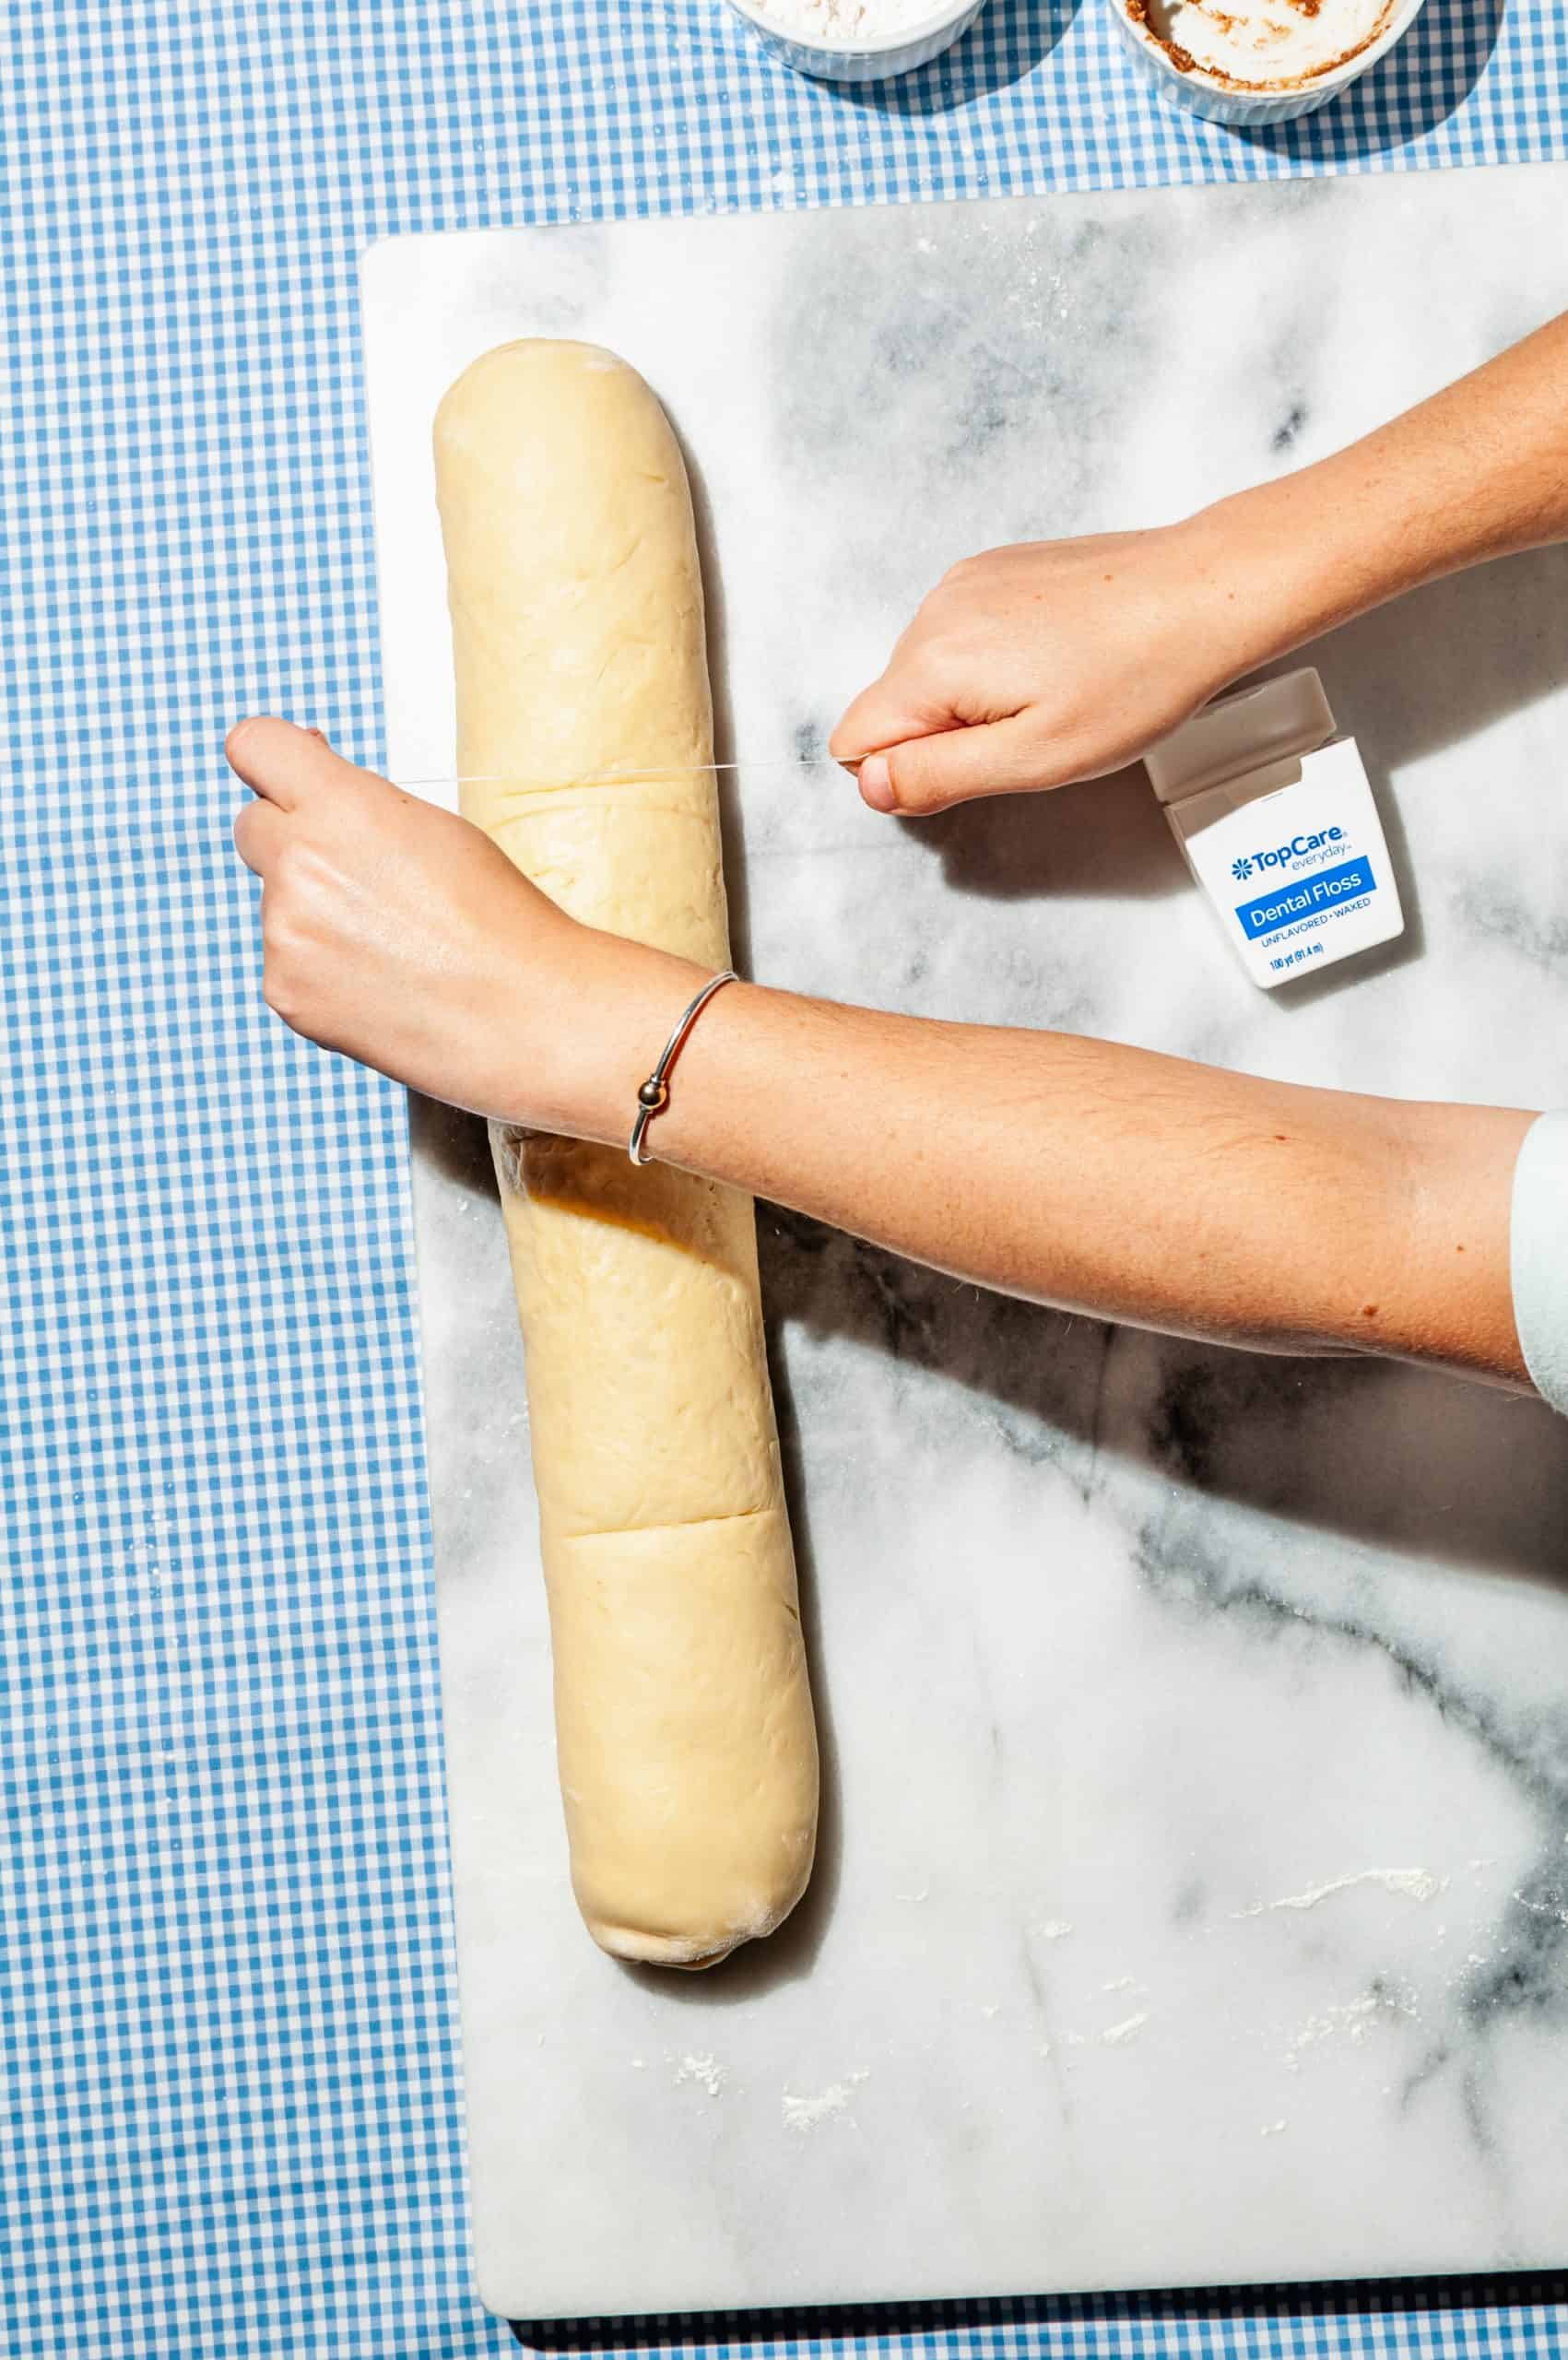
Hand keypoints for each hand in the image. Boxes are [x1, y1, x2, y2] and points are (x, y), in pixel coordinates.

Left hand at [228, 717, 584, 1122]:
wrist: (524, 1015)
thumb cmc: (497, 918)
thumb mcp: (434, 829)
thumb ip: (356, 804)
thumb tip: (305, 789)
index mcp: (341, 806)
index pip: (252, 745)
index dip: (273, 759)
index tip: (292, 779)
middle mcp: (298, 863)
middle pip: (252, 827)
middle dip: (291, 839)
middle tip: (359, 874)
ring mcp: (284, 933)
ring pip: (275, 904)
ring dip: (314, 915)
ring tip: (395, 946)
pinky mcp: (285, 991)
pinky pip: (286, 963)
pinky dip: (322, 971)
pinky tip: (382, 983)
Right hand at [829, 515, 1267, 816]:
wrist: (1204, 592)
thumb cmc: (1136, 679)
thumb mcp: (1035, 759)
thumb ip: (938, 775)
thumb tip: (870, 785)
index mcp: (933, 663)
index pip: (854, 743)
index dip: (909, 775)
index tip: (978, 766)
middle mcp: (935, 611)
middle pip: (891, 706)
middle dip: (944, 736)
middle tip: (1030, 734)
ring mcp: (966, 582)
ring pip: (926, 673)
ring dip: (972, 699)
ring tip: (1052, 693)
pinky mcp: (997, 569)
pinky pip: (961, 635)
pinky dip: (995, 659)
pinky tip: (1055, 661)